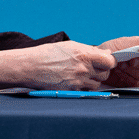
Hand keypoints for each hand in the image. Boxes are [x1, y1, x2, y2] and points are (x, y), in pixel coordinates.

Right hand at [0, 41, 116, 90]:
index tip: (104, 61)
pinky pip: (85, 91)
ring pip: (96, 84)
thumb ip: (89, 50)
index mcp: (83, 55)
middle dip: (100, 71)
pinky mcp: (71, 92)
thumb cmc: (46, 54)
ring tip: (78, 75)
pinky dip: (81, 87)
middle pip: (105, 74)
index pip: (110, 62)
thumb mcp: (68, 46)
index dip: (108, 62)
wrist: (28, 67)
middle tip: (90, 68)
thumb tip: (106, 54)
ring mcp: (77, 82)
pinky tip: (71, 81)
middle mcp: (82, 69)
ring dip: (91, 80)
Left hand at [99, 36, 138, 87]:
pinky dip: (126, 77)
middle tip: (130, 61)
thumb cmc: (109, 51)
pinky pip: (137, 83)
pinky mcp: (135, 83)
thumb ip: (133, 41)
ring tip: (119, 65)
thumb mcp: (118, 43)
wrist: (97, 63)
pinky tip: (119, 72)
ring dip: (132, 70)